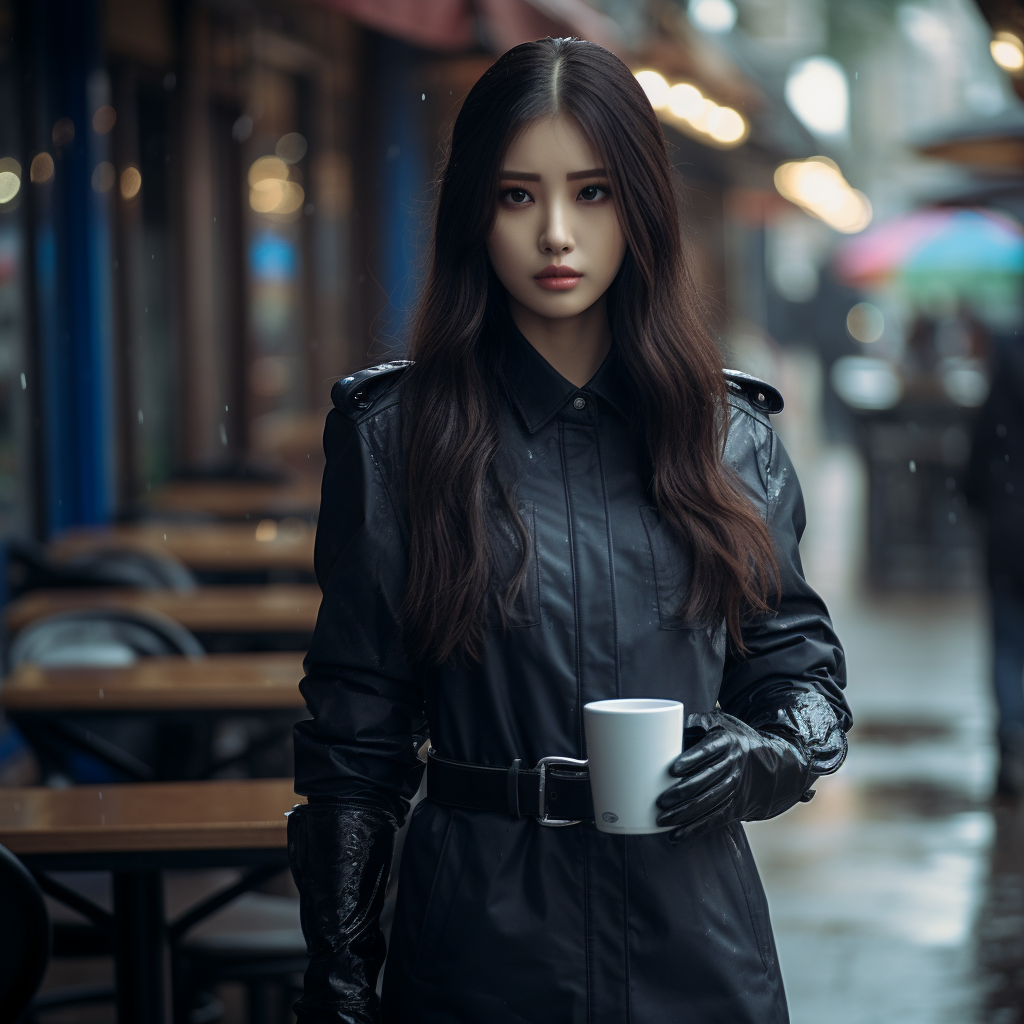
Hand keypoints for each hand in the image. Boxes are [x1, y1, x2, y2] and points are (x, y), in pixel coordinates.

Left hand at [655, 709, 816, 841]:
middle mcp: (734, 765)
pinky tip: (676, 835)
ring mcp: (736, 788)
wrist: (775, 765)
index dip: (691, 760)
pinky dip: (695, 829)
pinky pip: (714, 820)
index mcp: (728, 742)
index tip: (672, 769)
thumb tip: (669, 723)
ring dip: (684, 814)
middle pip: (706, 781)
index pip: (708, 751)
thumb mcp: (723, 724)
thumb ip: (697, 723)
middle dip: (682, 792)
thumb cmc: (736, 741)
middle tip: (660, 800)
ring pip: (709, 803)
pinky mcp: (736, 807)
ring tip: (661, 819)